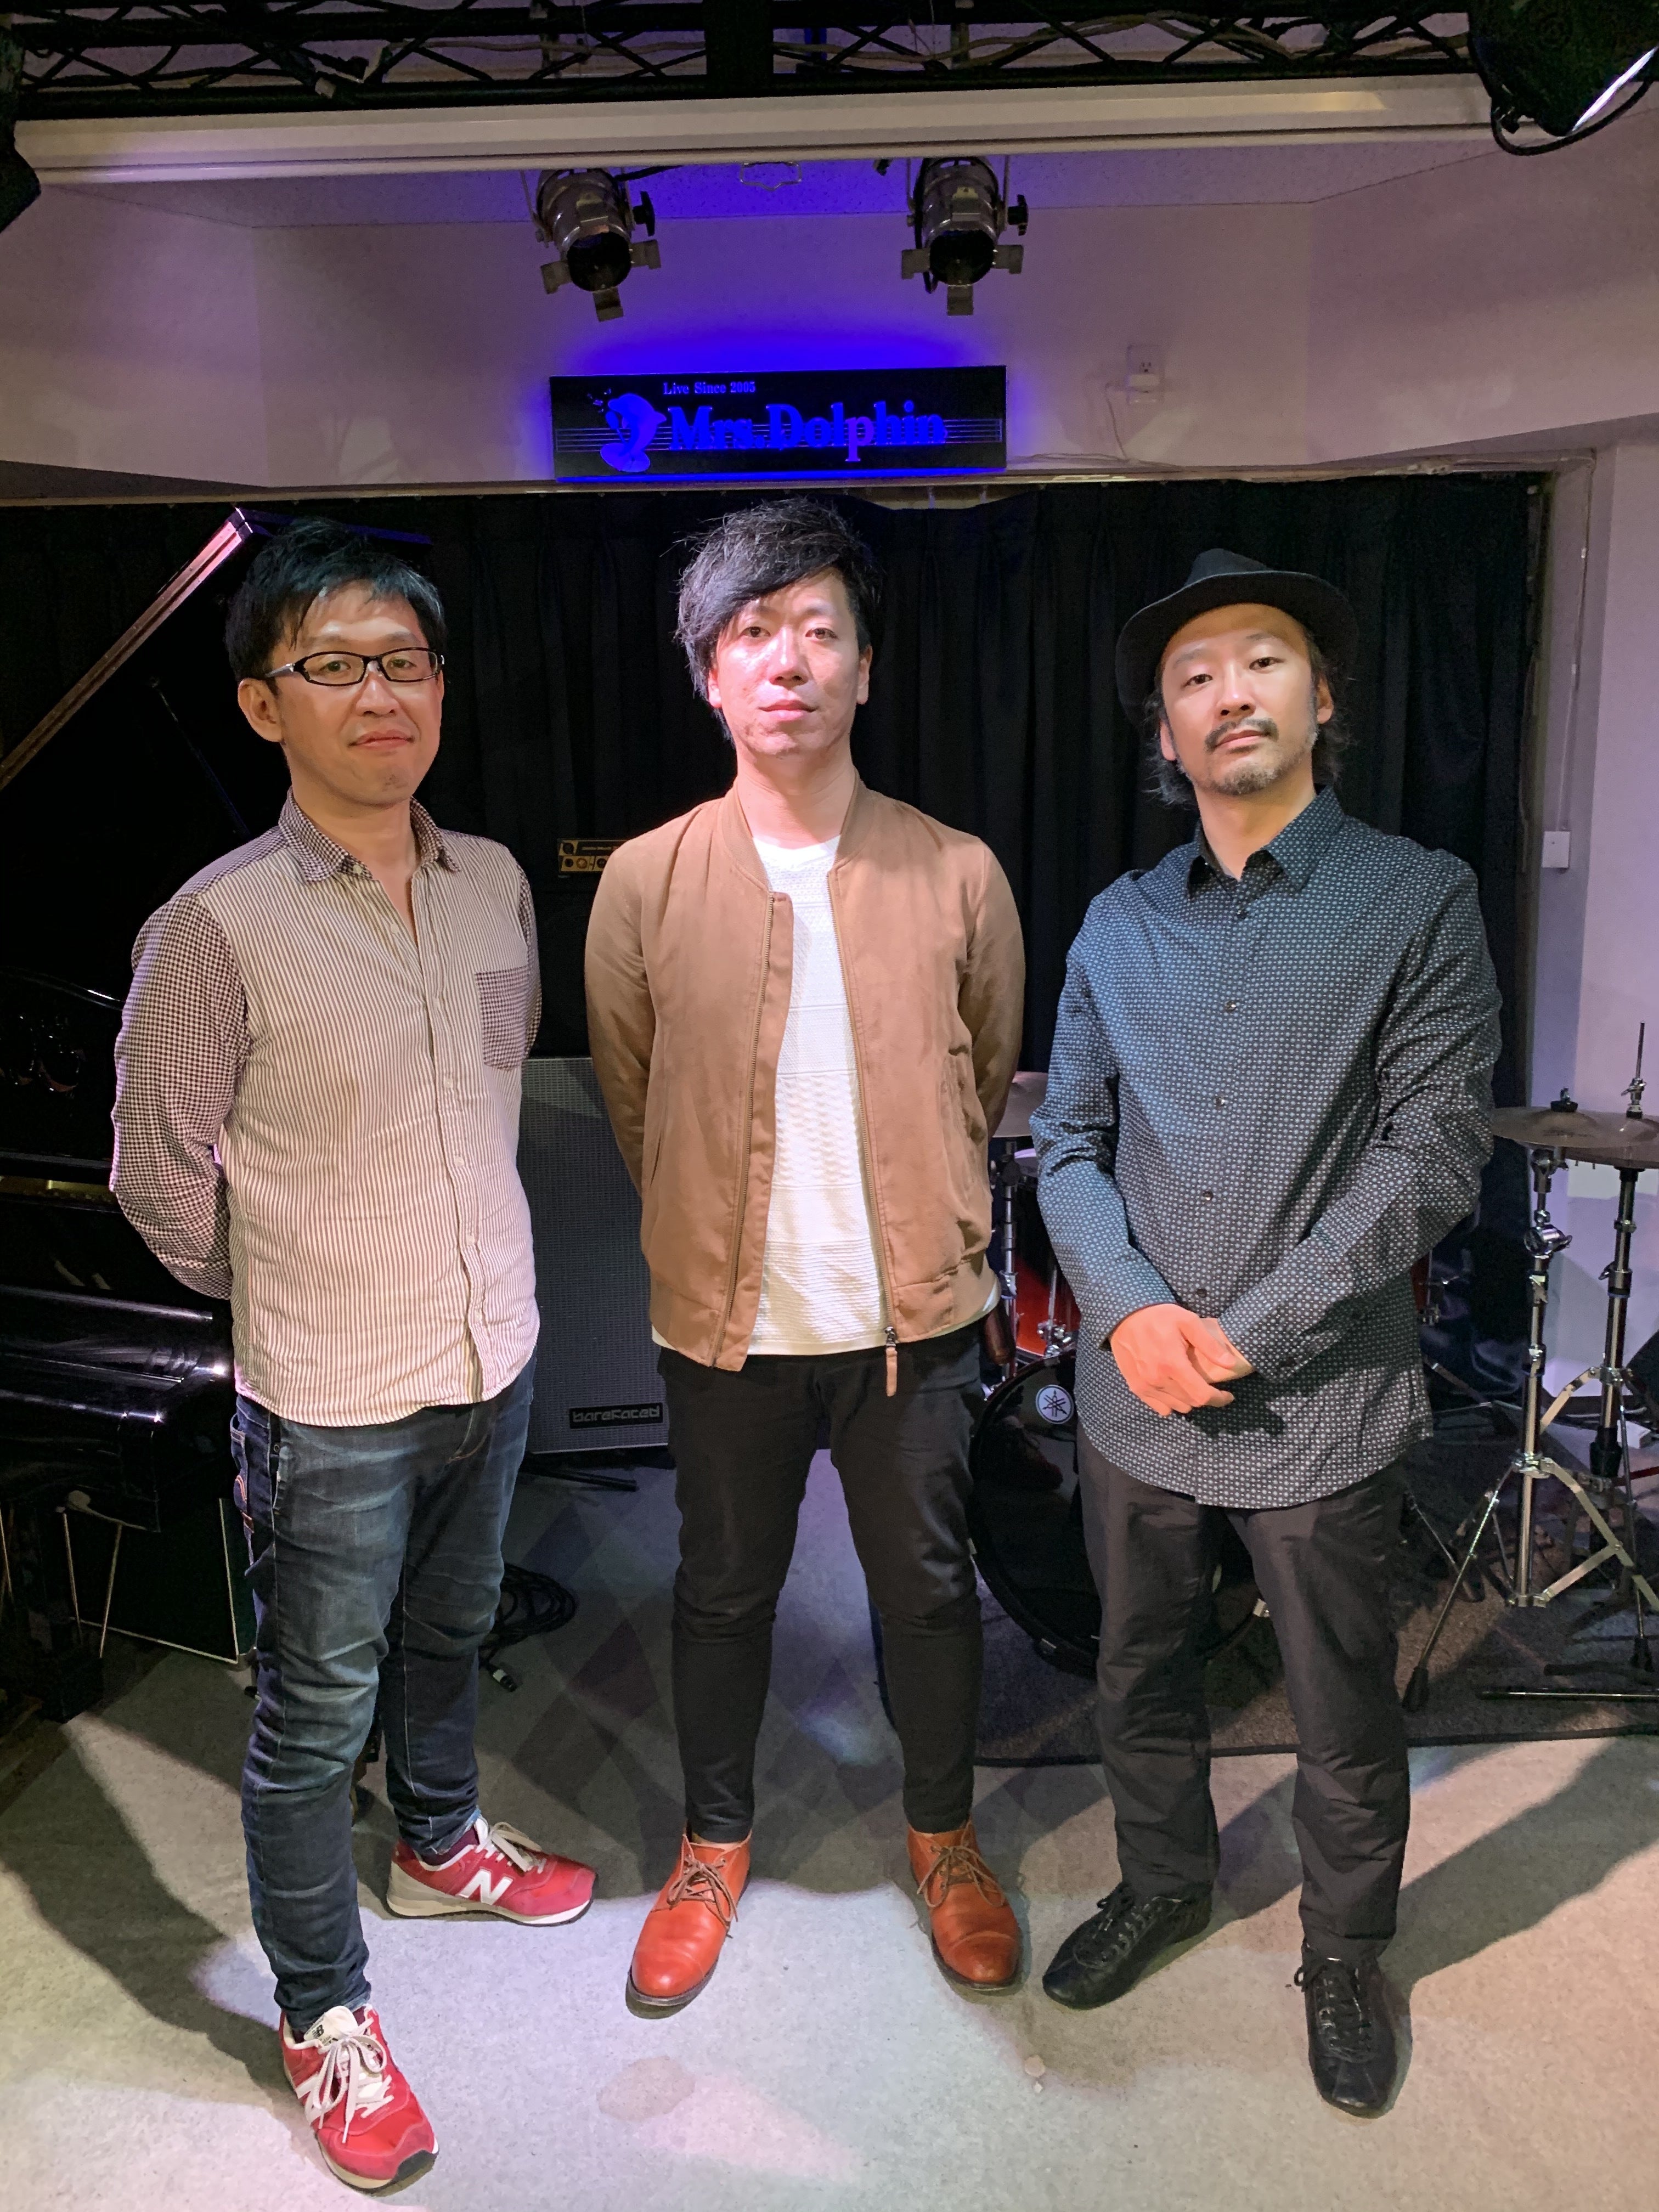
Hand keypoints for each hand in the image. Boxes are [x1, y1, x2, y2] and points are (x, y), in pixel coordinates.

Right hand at [1108, 1305, 1252, 1416]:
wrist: (1125, 1317)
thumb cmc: (1159, 1317)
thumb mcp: (1188, 1321)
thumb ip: (1209, 1344)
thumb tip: (1230, 1364)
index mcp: (1173, 1364)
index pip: (1201, 1395)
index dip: (1219, 1399)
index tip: (1228, 1395)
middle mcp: (1158, 1380)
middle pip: (1191, 1402)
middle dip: (1205, 1396)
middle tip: (1209, 1384)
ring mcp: (1145, 1386)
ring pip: (1177, 1407)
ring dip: (1188, 1399)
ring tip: (1190, 1384)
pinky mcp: (1136, 1388)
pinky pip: (1161, 1407)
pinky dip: (1171, 1402)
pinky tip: (1173, 1387)